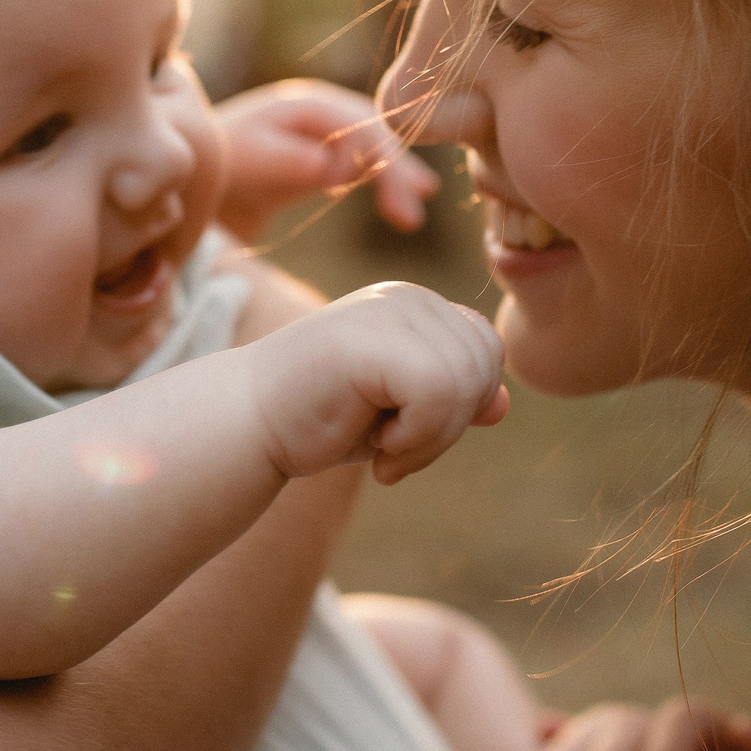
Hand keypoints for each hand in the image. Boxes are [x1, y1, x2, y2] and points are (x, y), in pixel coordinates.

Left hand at [212, 79, 440, 239]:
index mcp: (307, 105)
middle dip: (397, 168)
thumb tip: (329, 165)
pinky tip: (400, 209)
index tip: (364, 191)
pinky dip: (382, 187)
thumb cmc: (221, 164)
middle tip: (416, 204)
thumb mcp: (246, 160)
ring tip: (412, 216)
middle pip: (375, 135)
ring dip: (397, 180)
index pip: (357, 124)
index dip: (372, 155)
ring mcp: (329, 137)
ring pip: (376, 153)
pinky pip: (365, 169)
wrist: (201, 178)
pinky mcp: (327, 162)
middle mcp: (325, 116)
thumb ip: (284, 160)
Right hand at [243, 281, 506, 484]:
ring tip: (386, 453)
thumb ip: (450, 402)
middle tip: (398, 453)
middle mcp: (406, 297)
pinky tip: (378, 452)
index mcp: (415, 306)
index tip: (413, 436)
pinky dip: (419, 439)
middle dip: (453, 425)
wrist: (246, 425)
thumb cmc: (318, 420)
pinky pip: (439, 393)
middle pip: (485, 364)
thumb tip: (504, 404)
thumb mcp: (399, 414)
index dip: (465, 403)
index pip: (486, 349)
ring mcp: (388, 312)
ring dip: (433, 439)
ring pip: (466, 382)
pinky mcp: (370, 340)